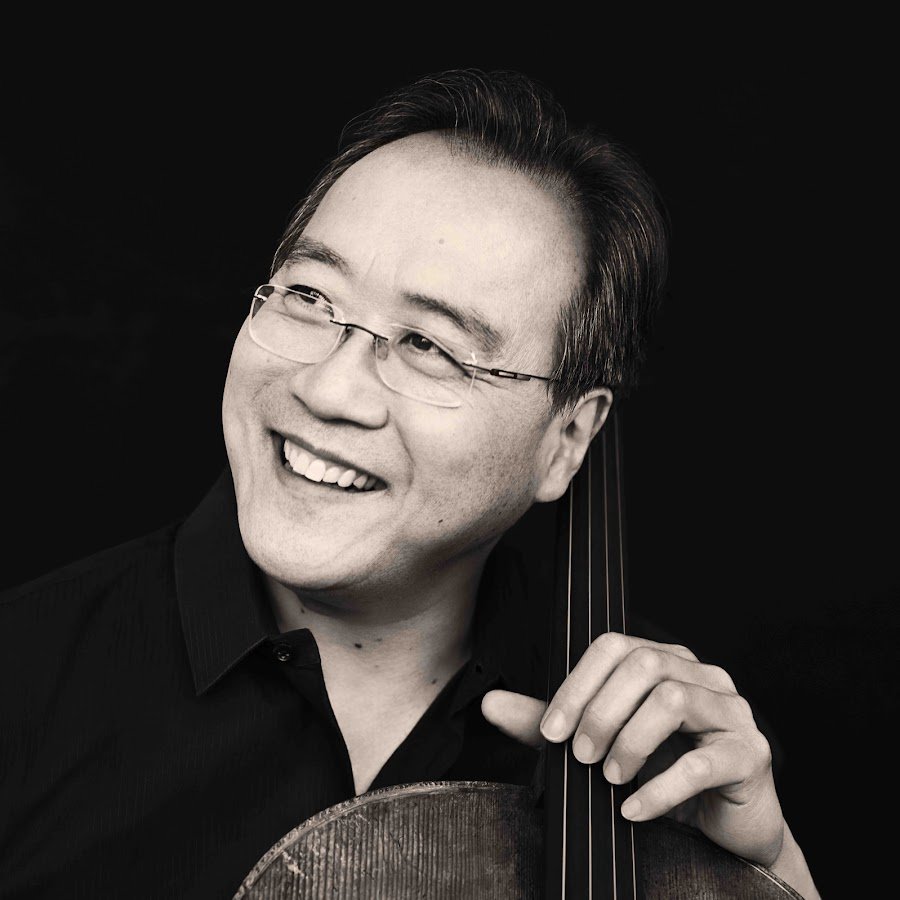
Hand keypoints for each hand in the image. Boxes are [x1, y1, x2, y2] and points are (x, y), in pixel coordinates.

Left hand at [481, 633, 818, 896]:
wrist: (721, 830)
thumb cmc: (659, 773)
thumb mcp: (595, 744)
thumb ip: (548, 723)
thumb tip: (490, 704)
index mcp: (665, 661)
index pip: (613, 646)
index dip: (577, 685)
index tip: (551, 732)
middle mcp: (702, 674)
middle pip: (644, 665)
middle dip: (601, 712)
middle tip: (580, 756)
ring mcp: (732, 711)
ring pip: (674, 700)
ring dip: (630, 743)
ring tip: (609, 778)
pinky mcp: (750, 754)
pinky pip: (703, 761)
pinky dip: (660, 788)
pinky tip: (633, 809)